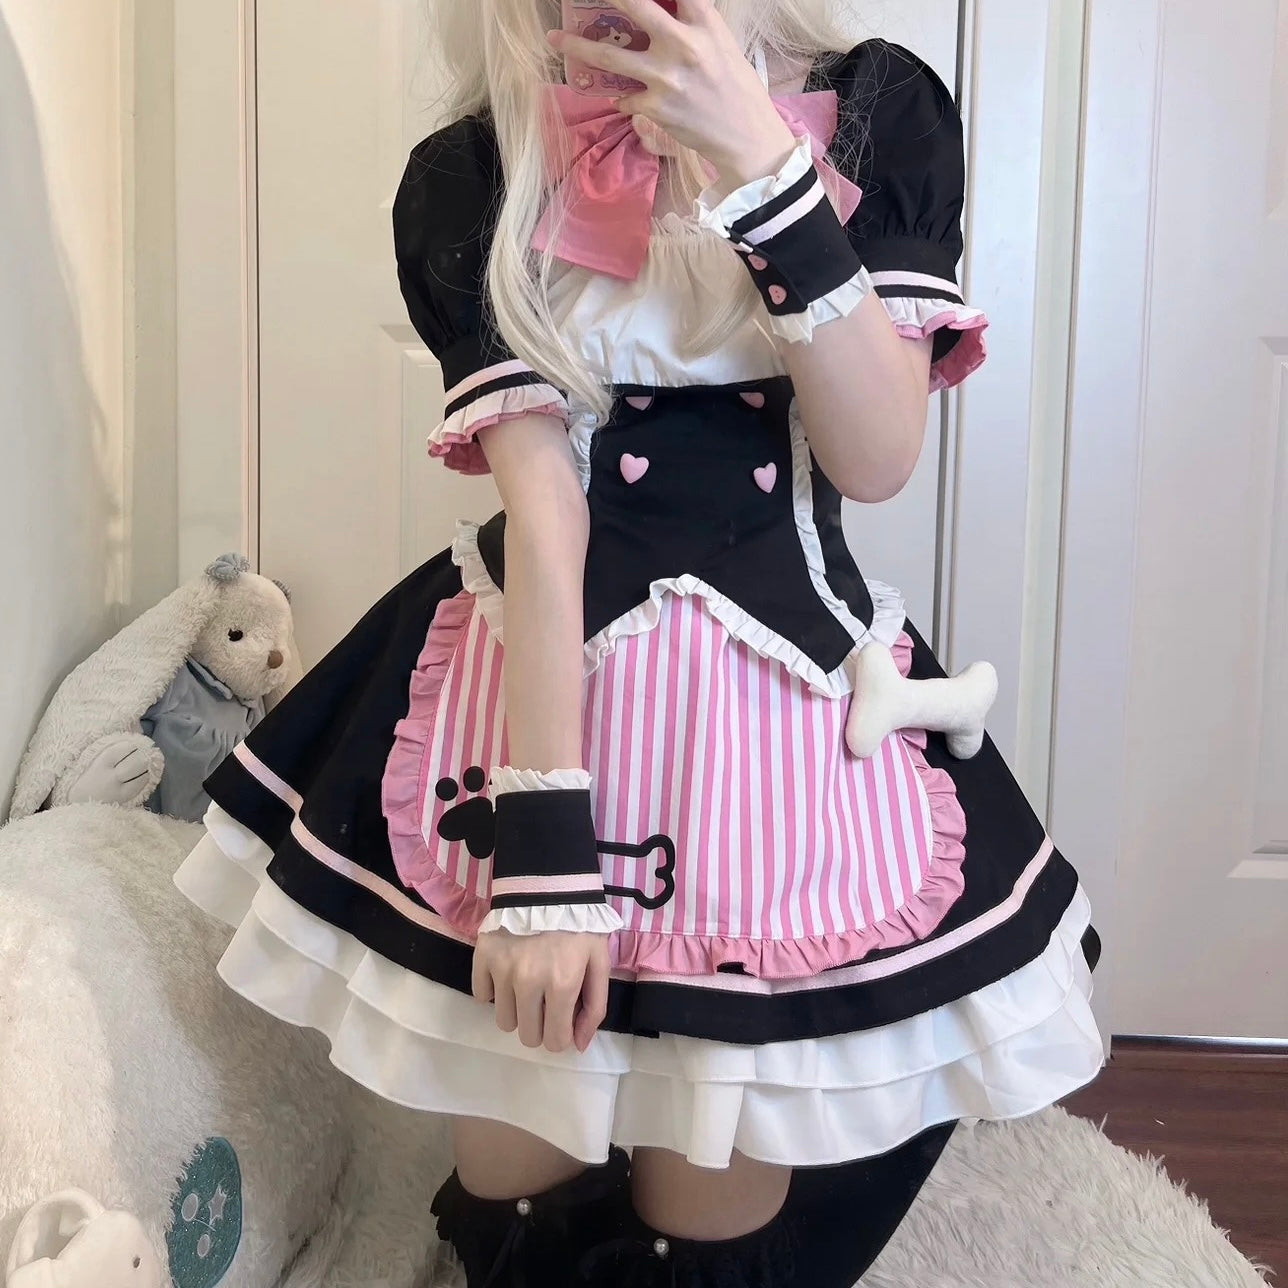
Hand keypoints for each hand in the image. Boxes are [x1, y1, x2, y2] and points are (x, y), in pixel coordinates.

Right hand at [472, 929, 610, 1052]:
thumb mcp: (599, 961)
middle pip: (526, 1036)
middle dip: (539, 1026)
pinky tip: (508, 972)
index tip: (562, 1019)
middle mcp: (529, 982)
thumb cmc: (579, 925)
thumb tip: (579, 1045)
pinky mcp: (482, 957)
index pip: (555, 1041)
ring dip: (517, 1009)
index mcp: (563, 984)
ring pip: (503, 1021)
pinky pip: (482, 995)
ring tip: (527, 985)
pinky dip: (493, 990)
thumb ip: (595, 1006)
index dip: (561, 1035)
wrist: (548, 883)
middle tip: (545, 1003)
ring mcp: (502, 970)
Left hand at [547, 0, 797, 186]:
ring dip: (577, 46)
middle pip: (634, 5)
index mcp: (703, 22)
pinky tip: (622, 95)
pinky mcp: (655, 107)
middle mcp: (682, 44)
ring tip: (555, 39)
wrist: (745, 135)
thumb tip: (663, 7)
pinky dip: (621, 95)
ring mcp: (665, 77)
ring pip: (609, 55)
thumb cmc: (736, 86)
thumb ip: (692, 21)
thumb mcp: (720, 42)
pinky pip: (624, 96)